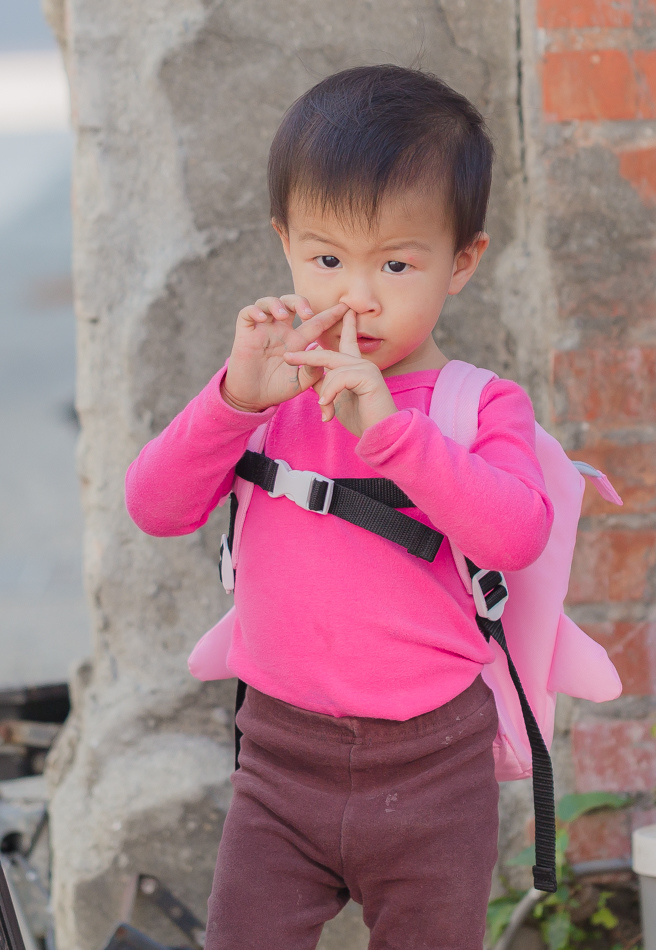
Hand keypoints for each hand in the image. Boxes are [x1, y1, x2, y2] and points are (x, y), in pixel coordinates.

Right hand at [222, 295, 348, 411]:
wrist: (252, 399)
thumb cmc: (277, 390)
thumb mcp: (300, 383)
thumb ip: (313, 372)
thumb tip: (322, 356)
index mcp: (297, 341)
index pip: (316, 322)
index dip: (331, 314)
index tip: (346, 307)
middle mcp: (281, 330)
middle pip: (291, 303)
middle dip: (300, 301)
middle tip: (307, 314)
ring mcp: (262, 330)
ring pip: (269, 302)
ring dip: (277, 303)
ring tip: (283, 316)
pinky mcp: (245, 333)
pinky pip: (247, 312)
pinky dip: (255, 310)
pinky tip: (263, 318)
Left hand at [283, 310, 396, 438]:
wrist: (379, 433)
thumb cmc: (361, 419)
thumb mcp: (336, 399)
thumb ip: (326, 385)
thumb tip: (312, 376)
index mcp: (356, 367)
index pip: (347, 341)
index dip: (344, 326)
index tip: (343, 310)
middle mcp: (362, 363)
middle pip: (328, 354)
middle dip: (306, 356)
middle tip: (287, 357)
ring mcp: (366, 368)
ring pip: (332, 369)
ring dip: (325, 393)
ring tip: (326, 411)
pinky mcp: (369, 377)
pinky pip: (339, 378)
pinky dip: (331, 393)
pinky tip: (327, 407)